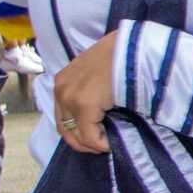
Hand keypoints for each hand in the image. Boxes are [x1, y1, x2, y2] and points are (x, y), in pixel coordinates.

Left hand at [51, 30, 115, 153]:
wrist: (131, 47)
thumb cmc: (120, 55)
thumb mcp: (97, 70)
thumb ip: (90, 87)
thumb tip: (98, 110)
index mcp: (62, 80)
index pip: (62, 115)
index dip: (77, 130)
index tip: (96, 135)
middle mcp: (61, 89)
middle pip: (64, 129)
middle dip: (82, 142)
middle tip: (100, 145)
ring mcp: (70, 98)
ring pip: (76, 136)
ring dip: (91, 144)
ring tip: (107, 144)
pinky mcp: (84, 106)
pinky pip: (90, 137)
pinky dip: (101, 144)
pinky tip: (112, 142)